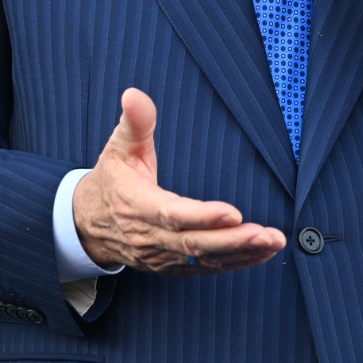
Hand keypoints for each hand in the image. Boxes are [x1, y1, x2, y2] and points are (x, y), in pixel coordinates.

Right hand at [73, 88, 286, 274]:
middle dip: (233, 241)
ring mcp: (162, 256)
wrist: (90, 224)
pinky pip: (206, 268)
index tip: (233, 213)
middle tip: (266, 234)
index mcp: (139, 205)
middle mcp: (151, 237)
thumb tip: (134, 94)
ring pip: (205, 259)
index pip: (173, 214)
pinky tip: (261, 253)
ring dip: (241, 253)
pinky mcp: (173, 265)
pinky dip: (236, 263)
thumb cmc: (112, 180)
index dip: (203, 217)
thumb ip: (134, 122)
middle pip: (195, 244)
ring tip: (272, 242)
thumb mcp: (118, 148)